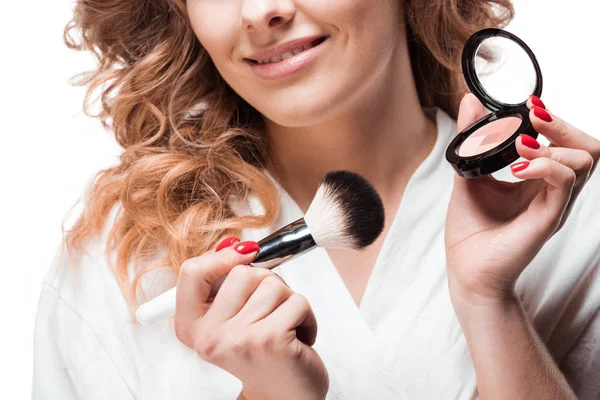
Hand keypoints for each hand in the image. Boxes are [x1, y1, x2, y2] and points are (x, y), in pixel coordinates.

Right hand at [173, 238, 328, 399]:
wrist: (284, 398)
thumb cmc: (262, 356)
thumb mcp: (232, 321)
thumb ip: (227, 285)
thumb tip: (238, 245)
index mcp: (192, 328)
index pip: (191, 273)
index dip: (221, 257)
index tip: (243, 255)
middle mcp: (210, 337)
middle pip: (243, 273)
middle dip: (268, 285)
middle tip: (269, 314)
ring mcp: (238, 339)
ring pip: (274, 284)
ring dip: (289, 302)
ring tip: (284, 328)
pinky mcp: (270, 340)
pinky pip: (297, 301)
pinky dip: (307, 316)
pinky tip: (299, 339)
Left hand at [445, 94, 599, 309]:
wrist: (466, 269)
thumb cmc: (470, 229)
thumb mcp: (469, 173)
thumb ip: (473, 138)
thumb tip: (470, 101)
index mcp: (538, 179)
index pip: (567, 142)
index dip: (555, 120)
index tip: (529, 105)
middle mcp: (552, 190)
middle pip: (587, 147)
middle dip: (564, 125)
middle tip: (534, 117)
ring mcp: (554, 203)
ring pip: (585, 161)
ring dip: (555, 143)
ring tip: (521, 146)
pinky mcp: (548, 218)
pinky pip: (565, 184)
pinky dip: (546, 166)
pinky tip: (519, 167)